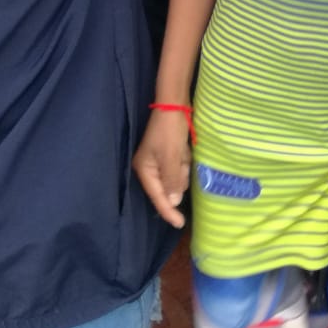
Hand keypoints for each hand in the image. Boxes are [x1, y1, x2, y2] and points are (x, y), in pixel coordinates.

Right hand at [133, 109, 190, 227]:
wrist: (174, 104)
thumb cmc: (169, 130)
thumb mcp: (171, 157)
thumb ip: (171, 181)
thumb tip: (172, 202)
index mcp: (145, 170)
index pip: (158, 197)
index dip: (168, 212)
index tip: (180, 224)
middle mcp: (149, 168)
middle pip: (168, 187)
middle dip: (178, 175)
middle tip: (179, 157)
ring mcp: (158, 161)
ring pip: (176, 177)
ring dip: (182, 167)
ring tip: (181, 149)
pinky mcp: (168, 155)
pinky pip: (179, 166)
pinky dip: (183, 160)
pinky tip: (183, 147)